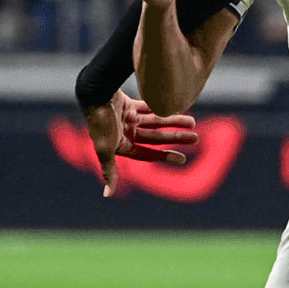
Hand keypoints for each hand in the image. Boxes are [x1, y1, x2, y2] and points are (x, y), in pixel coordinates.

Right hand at [82, 90, 198, 195]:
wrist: (93, 92)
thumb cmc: (99, 122)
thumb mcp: (105, 149)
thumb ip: (109, 171)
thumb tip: (107, 195)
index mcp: (120, 145)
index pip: (147, 154)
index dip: (165, 156)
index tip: (183, 158)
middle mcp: (124, 133)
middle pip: (155, 137)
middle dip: (175, 138)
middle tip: (195, 138)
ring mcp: (126, 119)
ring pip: (155, 121)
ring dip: (173, 121)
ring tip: (192, 121)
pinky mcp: (127, 104)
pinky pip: (148, 107)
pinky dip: (160, 108)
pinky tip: (176, 108)